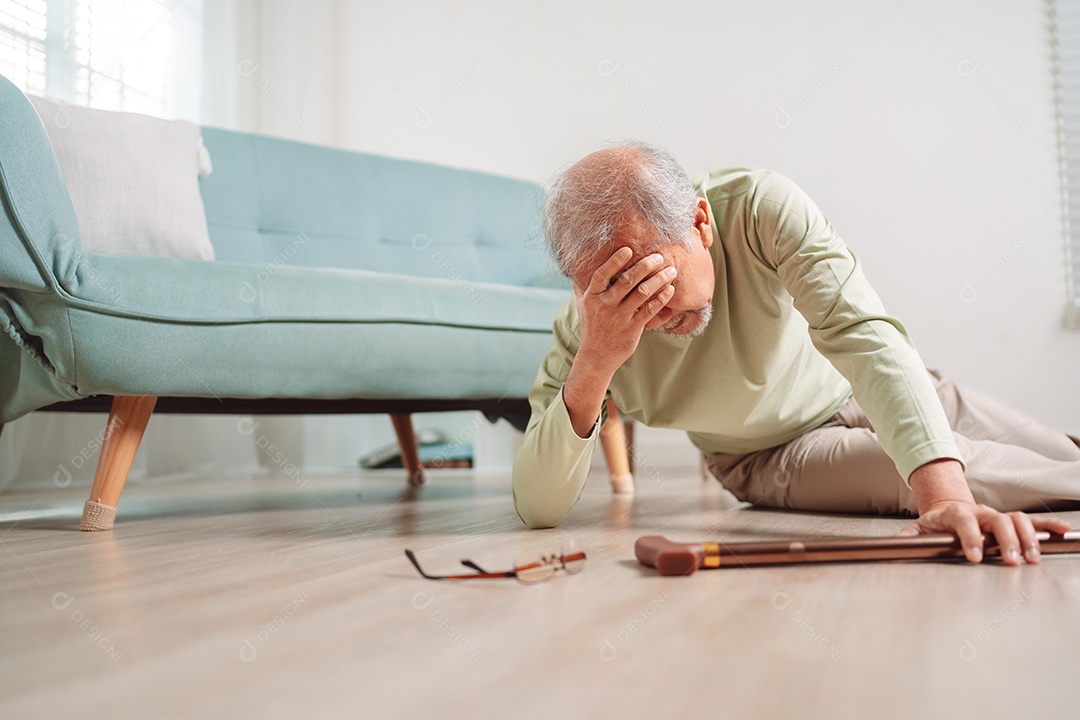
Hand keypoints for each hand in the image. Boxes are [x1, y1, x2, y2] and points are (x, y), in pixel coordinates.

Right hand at [573, 246, 675, 375]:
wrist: (596, 357)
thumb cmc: (591, 328)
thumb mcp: (582, 307)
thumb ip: (581, 288)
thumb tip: (575, 270)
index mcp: (592, 297)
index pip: (602, 275)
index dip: (614, 261)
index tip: (628, 249)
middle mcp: (605, 305)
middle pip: (627, 281)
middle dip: (645, 266)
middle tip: (659, 256)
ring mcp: (619, 317)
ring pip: (642, 293)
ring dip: (658, 280)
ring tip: (671, 270)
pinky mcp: (632, 328)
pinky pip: (649, 310)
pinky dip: (661, 299)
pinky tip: (670, 290)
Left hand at [894, 500, 1072, 564]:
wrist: (947, 507)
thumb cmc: (935, 523)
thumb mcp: (916, 530)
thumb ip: (904, 541)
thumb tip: (886, 553)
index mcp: (955, 514)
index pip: (964, 522)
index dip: (970, 538)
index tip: (974, 556)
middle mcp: (979, 512)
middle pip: (997, 520)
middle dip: (1005, 539)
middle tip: (1010, 560)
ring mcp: (996, 516)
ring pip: (1017, 520)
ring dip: (1028, 537)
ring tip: (1032, 558)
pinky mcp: (1010, 521)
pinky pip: (1033, 521)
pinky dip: (1049, 526)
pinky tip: (1062, 533)